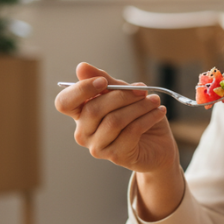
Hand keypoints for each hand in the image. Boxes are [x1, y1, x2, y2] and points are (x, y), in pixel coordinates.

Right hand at [54, 62, 177, 173]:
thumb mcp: (123, 93)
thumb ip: (105, 81)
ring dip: (138, 107)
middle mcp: (83, 132)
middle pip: (93, 109)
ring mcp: (98, 147)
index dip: (81, 90)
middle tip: (142, 90)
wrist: (158, 144)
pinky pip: (131, 132)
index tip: (104, 81)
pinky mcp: (116, 156)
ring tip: (154, 100)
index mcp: (80, 114)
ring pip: (114, 121)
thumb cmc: (137, 116)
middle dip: (121, 96)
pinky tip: (159, 112)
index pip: (64, 103)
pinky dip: (148, 118)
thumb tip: (81, 67)